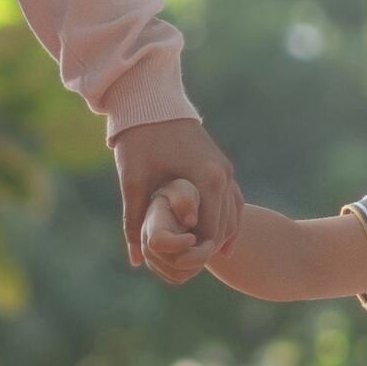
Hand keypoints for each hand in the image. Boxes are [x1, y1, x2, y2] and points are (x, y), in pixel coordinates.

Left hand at [113, 117, 238, 281]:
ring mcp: (224, 168)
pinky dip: (228, 219)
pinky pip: (232, 199)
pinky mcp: (219, 164)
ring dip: (222, 235)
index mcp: (206, 179)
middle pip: (226, 225)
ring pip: (234, 213)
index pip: (212, 231)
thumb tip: (135, 260)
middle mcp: (222, 174)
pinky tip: (220, 239)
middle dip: (210, 247)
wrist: (148, 99)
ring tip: (208, 257)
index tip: (183, 266)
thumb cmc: (138, 139)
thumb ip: (135, 223)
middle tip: (191, 266)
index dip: (199, 253)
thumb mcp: (133, 182)